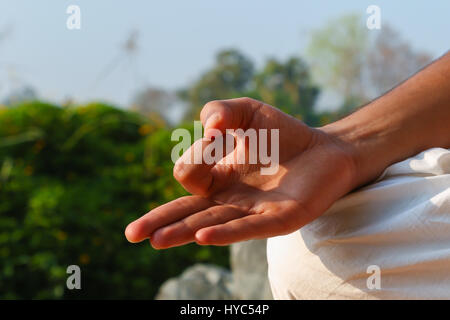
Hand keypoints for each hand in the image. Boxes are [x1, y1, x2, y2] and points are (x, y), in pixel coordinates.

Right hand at [125, 97, 358, 247]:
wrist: (326, 148)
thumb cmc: (283, 134)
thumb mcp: (246, 112)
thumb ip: (221, 110)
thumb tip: (210, 126)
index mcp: (219, 178)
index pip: (190, 174)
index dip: (196, 154)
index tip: (219, 132)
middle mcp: (230, 200)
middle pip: (189, 213)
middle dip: (159, 222)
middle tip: (132, 234)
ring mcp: (253, 211)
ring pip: (211, 224)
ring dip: (182, 231)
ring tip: (155, 240)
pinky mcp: (280, 218)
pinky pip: (249, 227)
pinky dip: (225, 233)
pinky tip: (201, 237)